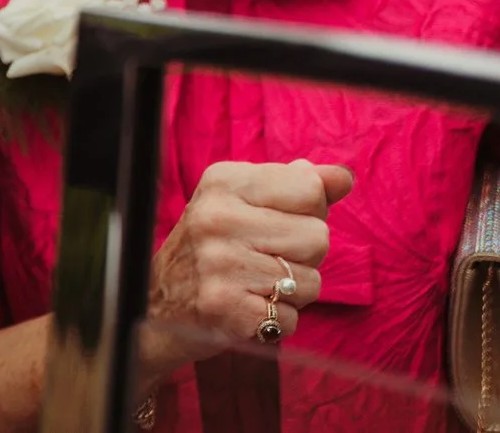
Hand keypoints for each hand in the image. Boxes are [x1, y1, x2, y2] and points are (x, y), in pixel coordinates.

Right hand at [142, 159, 352, 378]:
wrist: (157, 303)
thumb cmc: (214, 246)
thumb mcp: (245, 201)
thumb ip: (297, 186)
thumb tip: (343, 177)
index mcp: (223, 182)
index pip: (310, 188)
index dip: (307, 211)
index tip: (274, 222)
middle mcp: (217, 217)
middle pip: (318, 237)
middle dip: (303, 256)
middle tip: (262, 259)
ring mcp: (219, 264)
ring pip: (310, 282)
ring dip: (292, 293)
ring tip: (254, 285)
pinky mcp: (225, 308)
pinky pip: (291, 319)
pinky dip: (277, 322)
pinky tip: (248, 309)